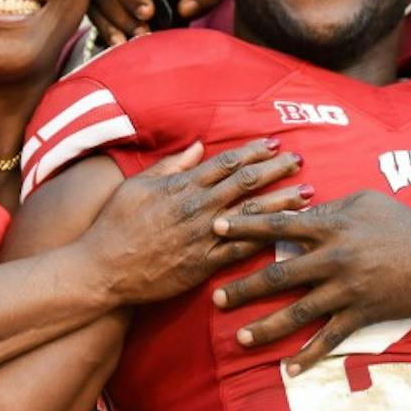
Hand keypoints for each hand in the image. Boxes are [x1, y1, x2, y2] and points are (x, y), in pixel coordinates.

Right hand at [83, 137, 310, 304]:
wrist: (103, 267)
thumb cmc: (115, 223)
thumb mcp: (138, 184)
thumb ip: (171, 165)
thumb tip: (197, 147)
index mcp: (182, 185)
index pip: (226, 163)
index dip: (253, 151)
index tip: (273, 143)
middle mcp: (198, 207)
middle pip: (246, 182)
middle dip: (276, 169)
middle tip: (299, 159)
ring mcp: (203, 236)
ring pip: (252, 214)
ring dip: (282, 201)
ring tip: (307, 192)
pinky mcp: (205, 264)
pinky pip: (242, 250)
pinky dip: (266, 240)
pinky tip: (287, 233)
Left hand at [210, 189, 410, 374]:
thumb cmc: (404, 223)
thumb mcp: (365, 201)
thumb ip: (328, 206)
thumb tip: (297, 206)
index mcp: (331, 225)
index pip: (278, 225)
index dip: (244, 227)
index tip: (214, 230)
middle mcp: (334, 257)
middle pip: (278, 274)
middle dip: (244, 287)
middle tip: (215, 297)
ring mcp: (347, 289)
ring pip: (298, 311)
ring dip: (266, 326)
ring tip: (240, 338)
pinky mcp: (363, 314)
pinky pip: (330, 338)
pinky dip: (308, 355)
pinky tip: (288, 368)